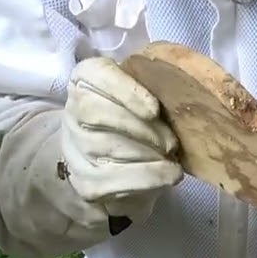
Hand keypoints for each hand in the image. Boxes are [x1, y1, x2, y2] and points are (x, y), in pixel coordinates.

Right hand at [61, 57, 182, 225]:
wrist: (116, 169)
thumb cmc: (140, 124)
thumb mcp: (144, 99)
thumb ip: (154, 87)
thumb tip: (184, 90)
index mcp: (86, 81)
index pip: (93, 74)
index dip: (124, 90)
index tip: (154, 109)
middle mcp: (73, 113)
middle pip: (96, 112)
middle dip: (142, 129)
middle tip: (172, 143)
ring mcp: (75, 150)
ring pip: (106, 146)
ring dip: (148, 155)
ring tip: (171, 158)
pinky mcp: (86, 182)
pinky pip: (113, 180)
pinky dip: (148, 178)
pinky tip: (169, 175)